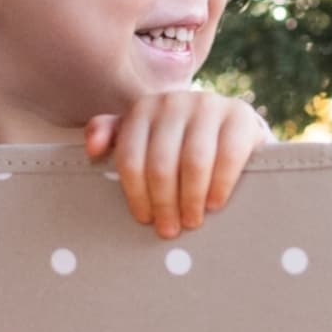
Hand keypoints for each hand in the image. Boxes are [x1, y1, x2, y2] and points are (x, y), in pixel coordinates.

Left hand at [86, 92, 270, 238]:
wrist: (232, 125)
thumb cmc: (179, 139)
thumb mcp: (143, 133)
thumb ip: (112, 135)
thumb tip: (92, 149)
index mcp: (144, 108)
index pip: (131, 158)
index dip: (136, 194)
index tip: (145, 218)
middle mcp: (174, 101)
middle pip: (161, 164)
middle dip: (164, 203)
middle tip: (169, 229)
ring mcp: (209, 106)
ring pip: (193, 163)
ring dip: (191, 199)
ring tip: (191, 222)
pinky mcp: (240, 116)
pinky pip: (227, 157)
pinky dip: (219, 185)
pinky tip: (214, 204)